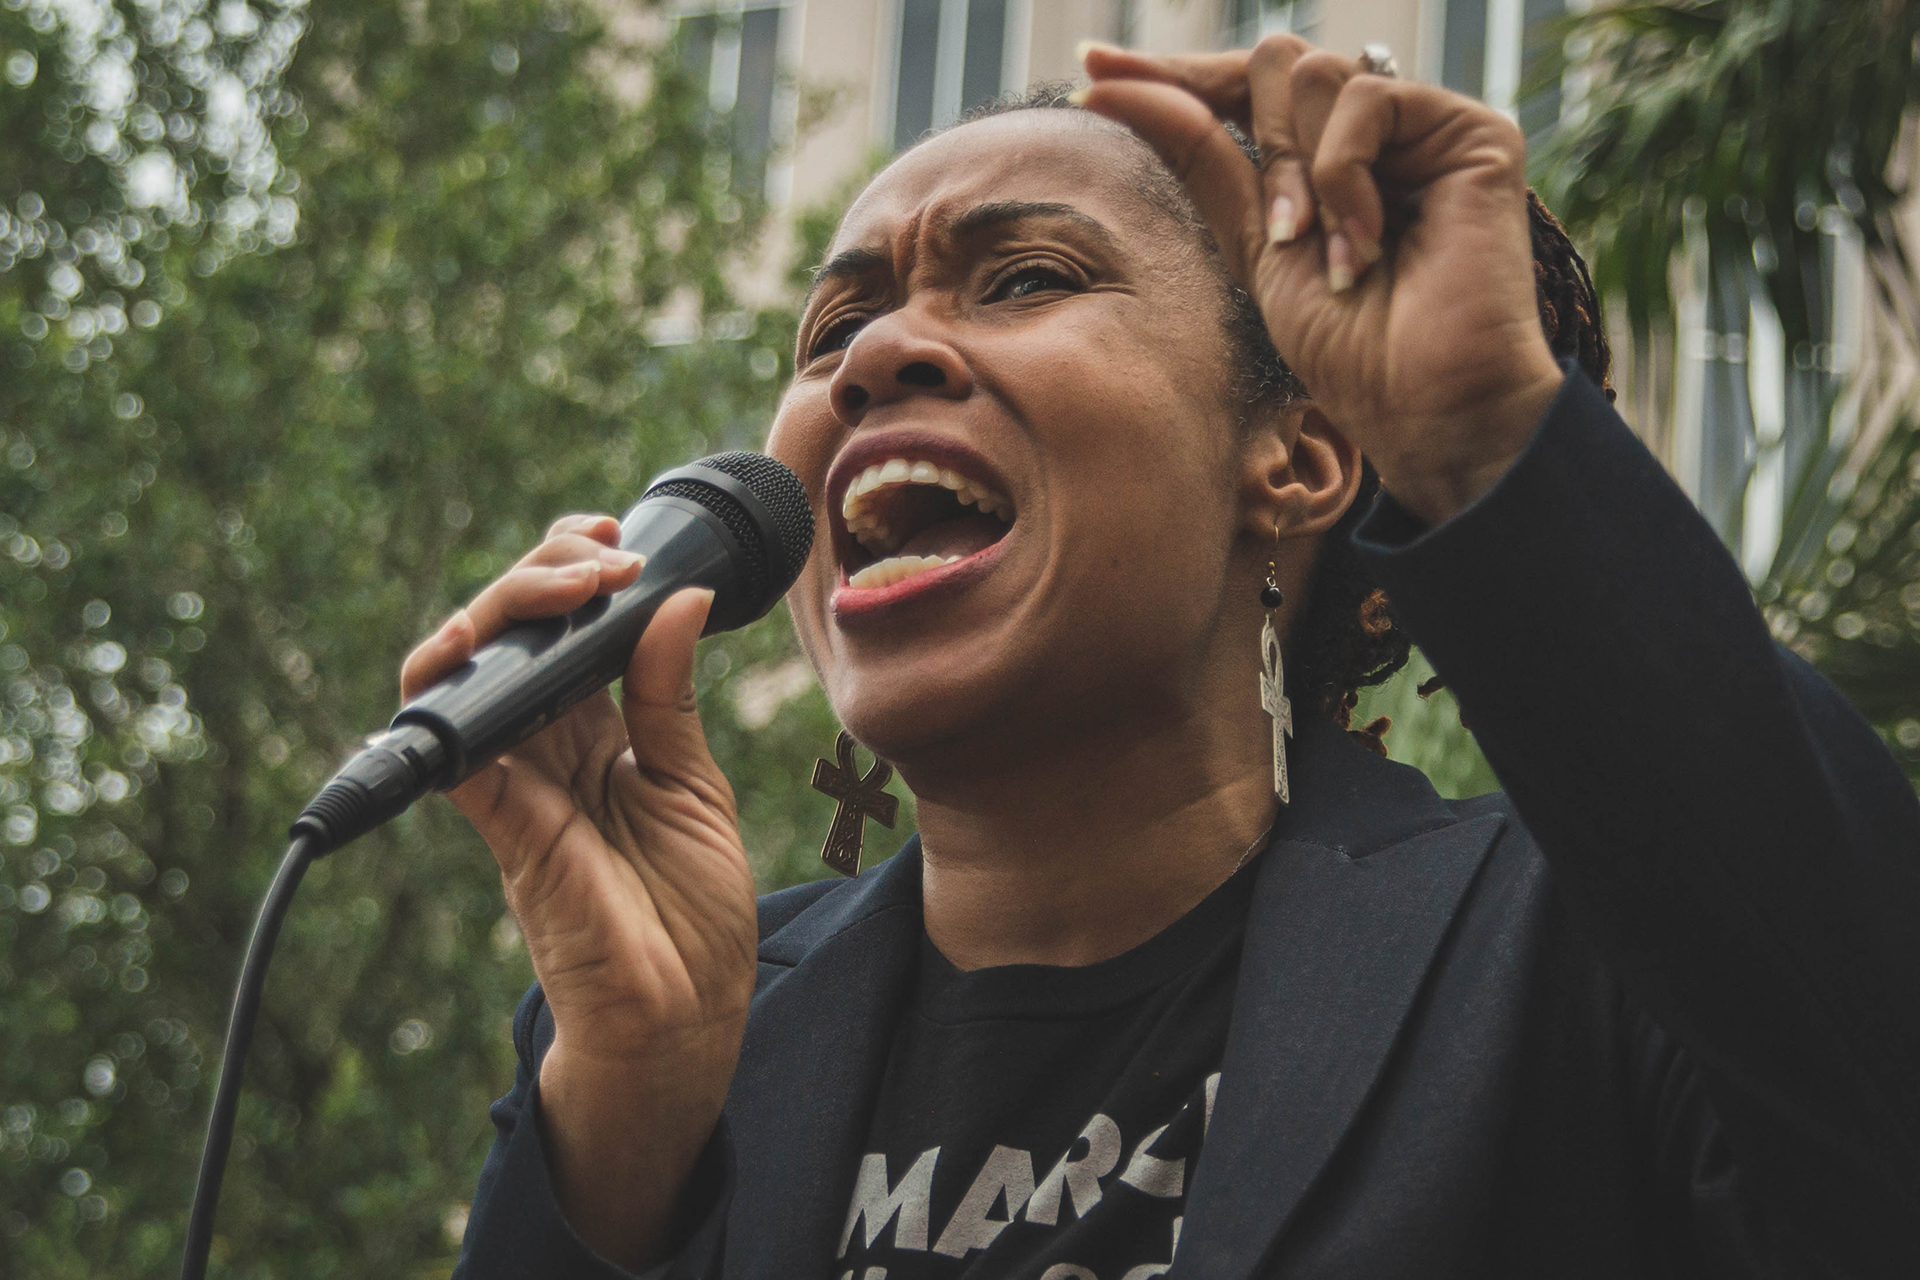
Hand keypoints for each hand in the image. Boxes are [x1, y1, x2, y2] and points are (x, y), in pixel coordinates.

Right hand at [401, 515, 756, 1268]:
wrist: (685, 1018)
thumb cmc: (694, 915)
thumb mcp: (694, 788)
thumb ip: (670, 698)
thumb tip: (677, 599)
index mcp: (598, 736)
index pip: (564, 632)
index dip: (573, 575)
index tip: (618, 541)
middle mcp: (547, 750)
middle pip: (510, 637)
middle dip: (541, 573)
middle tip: (599, 556)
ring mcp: (518, 784)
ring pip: (467, 673)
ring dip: (500, 612)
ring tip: (563, 584)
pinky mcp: (502, 827)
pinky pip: (449, 754)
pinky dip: (448, 694)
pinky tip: (484, 648)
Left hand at [1079, 38, 1565, 524]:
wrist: (1422, 407)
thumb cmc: (1349, 351)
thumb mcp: (1252, 246)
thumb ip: (1201, 159)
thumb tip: (1114, 83)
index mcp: (1323, 157)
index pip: (1237, 88)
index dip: (1170, 75)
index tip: (1089, 63)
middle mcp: (1377, 131)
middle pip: (1273, 62)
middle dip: (1259, 147)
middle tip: (1285, 234)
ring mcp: (1425, 126)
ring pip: (1313, 72)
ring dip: (1303, 175)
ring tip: (1330, 255)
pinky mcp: (1472, 132)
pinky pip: (1366, 97)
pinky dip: (1345, 175)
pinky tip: (1369, 242)